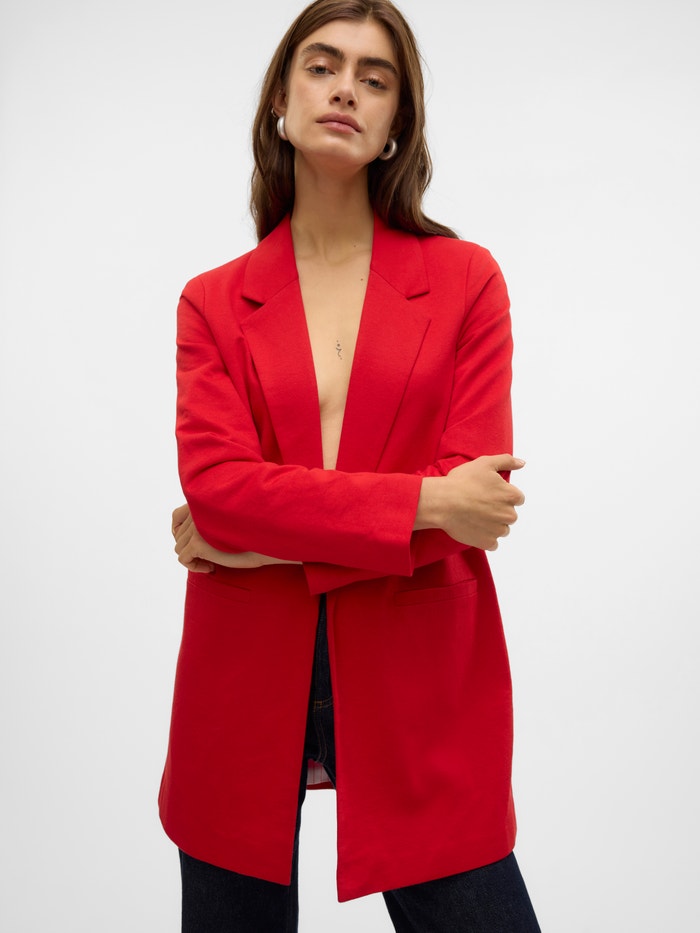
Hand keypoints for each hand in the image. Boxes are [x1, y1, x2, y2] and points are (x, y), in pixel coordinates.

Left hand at [171, 504, 299, 570]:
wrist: (270, 538)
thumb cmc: (258, 532)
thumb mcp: (230, 522)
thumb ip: (212, 521)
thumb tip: (191, 537)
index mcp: (205, 501)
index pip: (176, 516)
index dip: (180, 532)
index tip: (196, 545)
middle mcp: (197, 509)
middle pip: (178, 536)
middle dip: (193, 549)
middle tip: (213, 557)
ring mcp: (196, 525)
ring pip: (179, 548)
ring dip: (194, 558)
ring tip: (214, 562)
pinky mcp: (198, 541)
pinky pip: (183, 559)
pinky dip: (194, 566)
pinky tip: (212, 567)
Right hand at [417, 455, 524, 550]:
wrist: (442, 503)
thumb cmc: (462, 482)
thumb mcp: (484, 463)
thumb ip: (506, 461)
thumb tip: (522, 463)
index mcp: (511, 495)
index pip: (518, 498)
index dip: (503, 495)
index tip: (490, 494)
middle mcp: (509, 514)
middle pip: (510, 515)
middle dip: (499, 511)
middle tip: (480, 505)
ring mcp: (498, 530)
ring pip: (502, 529)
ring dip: (493, 525)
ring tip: (475, 516)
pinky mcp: (487, 542)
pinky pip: (493, 543)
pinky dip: (486, 538)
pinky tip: (474, 528)